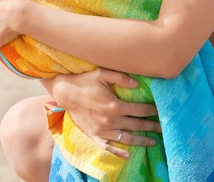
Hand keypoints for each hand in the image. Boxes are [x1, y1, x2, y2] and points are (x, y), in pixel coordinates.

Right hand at [45, 68, 160, 158]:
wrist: (65, 92)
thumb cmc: (85, 81)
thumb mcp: (101, 73)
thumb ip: (120, 78)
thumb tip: (138, 84)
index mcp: (115, 105)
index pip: (139, 110)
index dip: (152, 110)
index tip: (161, 110)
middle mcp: (111, 120)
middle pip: (137, 125)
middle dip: (152, 126)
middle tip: (163, 127)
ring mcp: (103, 130)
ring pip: (127, 138)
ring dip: (141, 140)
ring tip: (153, 140)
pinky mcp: (95, 135)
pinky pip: (109, 147)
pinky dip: (119, 153)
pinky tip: (128, 155)